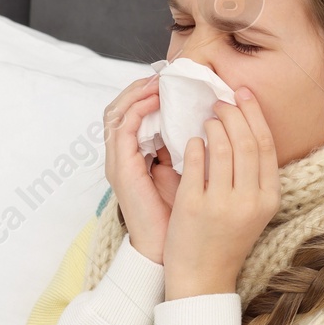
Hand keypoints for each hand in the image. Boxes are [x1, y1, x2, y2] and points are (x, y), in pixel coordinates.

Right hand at [103, 74, 173, 263]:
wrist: (166, 250)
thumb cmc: (180, 216)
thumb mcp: (186, 173)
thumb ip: (187, 148)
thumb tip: (207, 120)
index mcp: (135, 157)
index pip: (132, 114)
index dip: (147, 94)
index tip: (174, 81)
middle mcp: (122, 156)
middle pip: (119, 107)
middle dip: (140, 87)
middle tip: (166, 74)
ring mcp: (118, 161)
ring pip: (116, 112)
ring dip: (138, 92)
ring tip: (161, 81)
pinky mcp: (121, 167)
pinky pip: (123, 126)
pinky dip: (138, 108)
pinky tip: (158, 99)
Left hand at [162, 86, 279, 299]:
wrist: (203, 278)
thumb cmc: (226, 239)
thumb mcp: (253, 210)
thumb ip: (254, 176)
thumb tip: (245, 127)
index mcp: (268, 199)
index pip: (266, 145)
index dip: (254, 115)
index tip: (243, 95)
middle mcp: (248, 200)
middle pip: (245, 141)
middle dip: (233, 113)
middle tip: (220, 101)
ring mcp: (221, 204)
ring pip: (221, 147)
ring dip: (213, 125)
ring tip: (207, 118)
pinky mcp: (193, 206)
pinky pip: (195, 162)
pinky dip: (194, 145)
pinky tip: (192, 140)